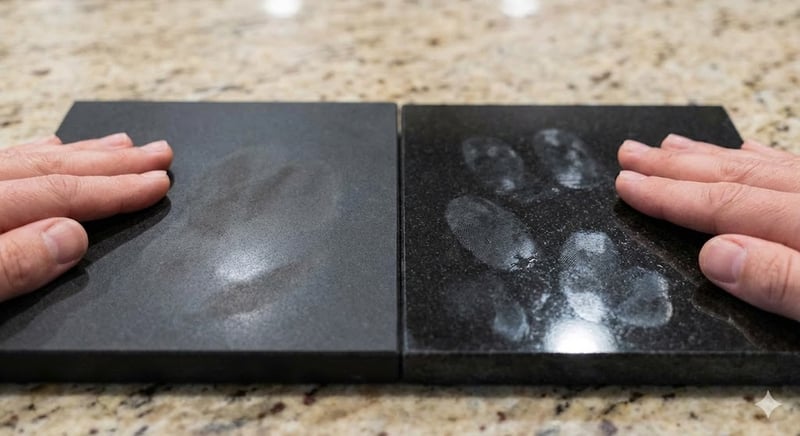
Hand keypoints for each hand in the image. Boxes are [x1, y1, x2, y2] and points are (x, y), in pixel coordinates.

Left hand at [0, 133, 172, 301]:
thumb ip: (12, 264)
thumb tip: (71, 238)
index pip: (60, 194)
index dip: (115, 190)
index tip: (157, 184)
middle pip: (51, 169)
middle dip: (113, 162)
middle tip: (158, 153)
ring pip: (30, 162)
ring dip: (83, 154)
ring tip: (122, 145)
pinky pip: (3, 166)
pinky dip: (35, 157)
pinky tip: (52, 148)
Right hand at [616, 134, 799, 320]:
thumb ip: (779, 280)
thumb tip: (714, 257)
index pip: (723, 205)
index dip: (669, 196)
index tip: (628, 184)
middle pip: (734, 177)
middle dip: (674, 166)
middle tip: (631, 152)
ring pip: (760, 168)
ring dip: (709, 157)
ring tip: (670, 145)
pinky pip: (794, 167)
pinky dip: (762, 160)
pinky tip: (746, 152)